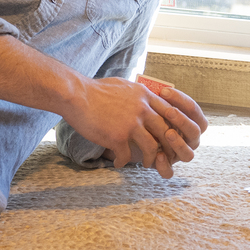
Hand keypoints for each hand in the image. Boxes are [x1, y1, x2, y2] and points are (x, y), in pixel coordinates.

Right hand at [68, 76, 207, 178]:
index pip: (170, 112)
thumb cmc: (95, 89)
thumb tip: (144, 97)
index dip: (173, 126)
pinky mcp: (118, 137)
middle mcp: (142, 109)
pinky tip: (118, 163)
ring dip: (150, 159)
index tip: (170, 136)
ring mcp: (131, 124)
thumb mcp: (123, 85)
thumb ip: (138, 94)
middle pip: (166, 132)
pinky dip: (123, 162)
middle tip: (164, 154)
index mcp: (145, 96)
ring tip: (146, 164)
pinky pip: (127, 156)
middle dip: (168, 146)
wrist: (76, 95)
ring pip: (152, 147)